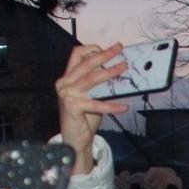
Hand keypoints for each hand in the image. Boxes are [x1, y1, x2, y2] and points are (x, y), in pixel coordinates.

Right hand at [55, 44, 129, 174]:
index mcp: (67, 77)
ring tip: (124, 68)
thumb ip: (97, 85)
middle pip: (86, 63)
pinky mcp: (72, 106)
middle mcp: (64, 83)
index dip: (92, 49)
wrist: (74, 139)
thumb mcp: (90, 96)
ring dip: (110, 72)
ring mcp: (66, 94)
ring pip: (92, 78)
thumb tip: (116, 72)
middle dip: (105, 54)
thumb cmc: (84, 117)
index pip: (77, 55)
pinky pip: (97, 104)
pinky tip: (124, 107)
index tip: (108, 49)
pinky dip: (112, 106)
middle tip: (120, 49)